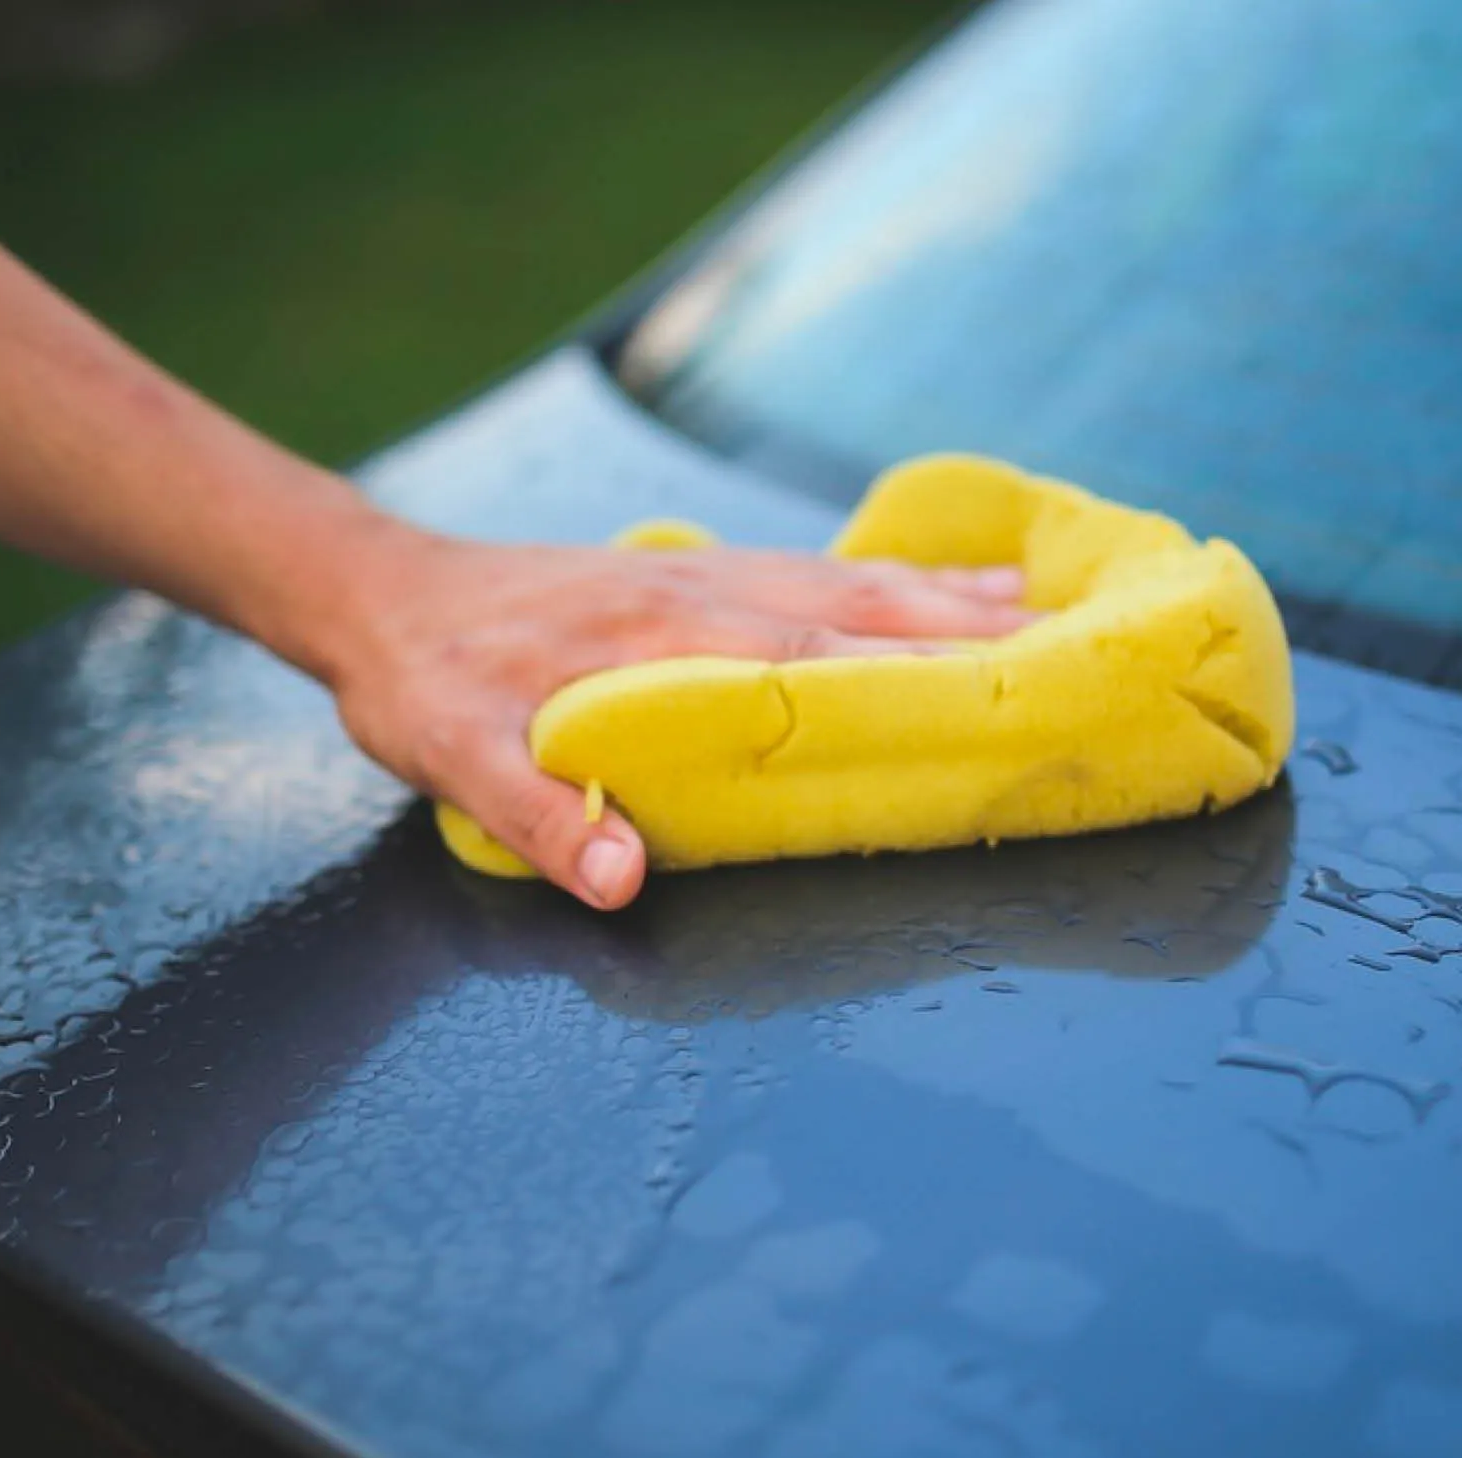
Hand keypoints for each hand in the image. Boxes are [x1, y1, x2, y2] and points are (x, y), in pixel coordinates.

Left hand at [294, 519, 1029, 909]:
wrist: (380, 592)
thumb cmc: (422, 681)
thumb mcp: (452, 755)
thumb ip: (539, 815)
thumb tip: (624, 882)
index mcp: (664, 636)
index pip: (815, 658)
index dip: (916, 678)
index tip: (1008, 699)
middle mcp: (705, 590)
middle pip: (865, 608)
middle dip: (975, 635)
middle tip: (1081, 657)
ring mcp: (710, 573)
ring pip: (858, 581)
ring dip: (956, 598)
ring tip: (1055, 613)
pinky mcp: (702, 573)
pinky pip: (825, 570)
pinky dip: (904, 578)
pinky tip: (957, 585)